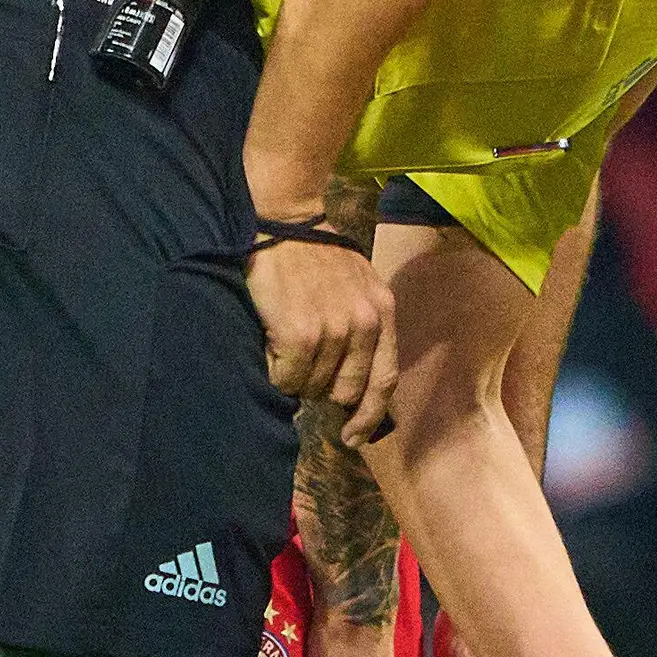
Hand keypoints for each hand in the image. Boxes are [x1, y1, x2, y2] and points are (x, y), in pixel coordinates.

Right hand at [248, 236, 395, 439]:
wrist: (284, 220)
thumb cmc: (315, 253)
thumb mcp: (359, 283)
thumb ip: (365, 324)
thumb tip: (354, 379)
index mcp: (383, 311)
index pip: (385, 379)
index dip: (370, 415)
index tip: (355, 436)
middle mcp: (365, 323)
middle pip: (347, 390)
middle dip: (324, 393)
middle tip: (305, 375)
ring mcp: (334, 329)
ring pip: (314, 386)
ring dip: (297, 378)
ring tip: (285, 349)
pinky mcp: (301, 333)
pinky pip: (289, 378)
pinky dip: (277, 373)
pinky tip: (272, 350)